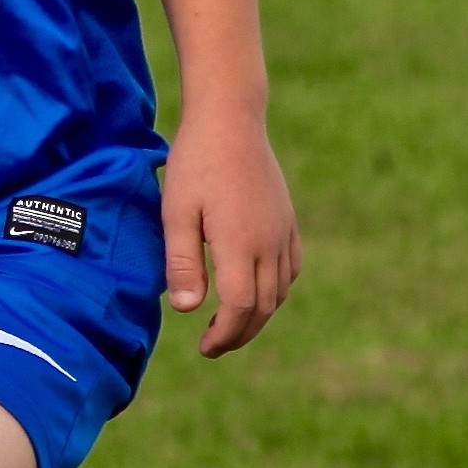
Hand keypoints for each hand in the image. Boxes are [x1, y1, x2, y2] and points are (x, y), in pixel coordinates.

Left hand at [162, 108, 299, 355]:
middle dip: (240, 333)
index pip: (241, 307)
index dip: (225, 335)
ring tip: (231, 325)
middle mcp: (270, 243)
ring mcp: (283, 231)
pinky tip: (257, 292)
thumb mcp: (176, 212)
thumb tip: (187, 310)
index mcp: (240, 244)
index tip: (205, 348)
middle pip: (264, 306)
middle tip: (213, 347)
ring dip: (259, 315)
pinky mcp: (288, 219)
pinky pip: (291, 268)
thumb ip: (181, 262)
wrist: (230, 119)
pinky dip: (277, 290)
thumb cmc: (195, 163)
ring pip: (281, 290)